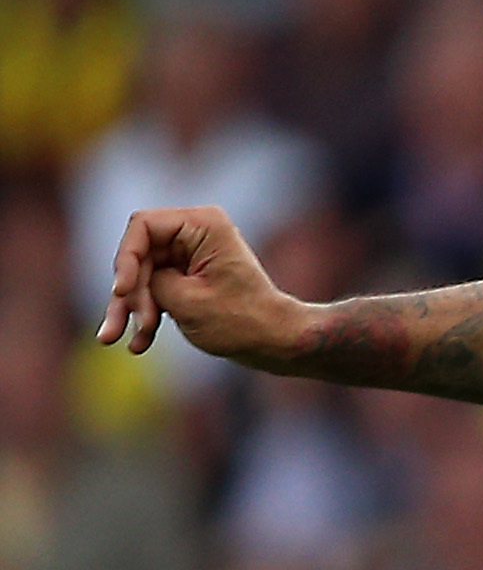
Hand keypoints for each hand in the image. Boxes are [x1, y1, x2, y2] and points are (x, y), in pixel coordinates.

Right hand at [102, 206, 308, 363]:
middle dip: (130, 295)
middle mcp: (196, 233)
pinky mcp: (188, 278)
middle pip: (139, 256)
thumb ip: (148, 282)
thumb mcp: (185, 301)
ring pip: (142, 277)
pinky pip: (155, 291)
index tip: (122, 292)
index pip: (142, 226)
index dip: (125, 259)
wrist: (279, 344)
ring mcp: (191, 256)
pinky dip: (146, 315)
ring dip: (130, 309)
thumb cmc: (242, 321)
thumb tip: (128, 276)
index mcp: (203, 225)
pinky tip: (137, 344)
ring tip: (115, 339)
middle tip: (121, 329)